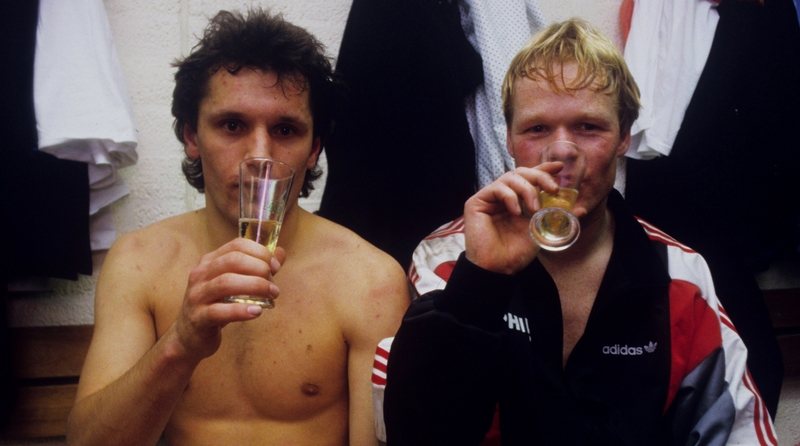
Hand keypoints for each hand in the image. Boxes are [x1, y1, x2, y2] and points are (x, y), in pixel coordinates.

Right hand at [174, 238, 283, 359]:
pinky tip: (257, 312)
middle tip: (274, 284)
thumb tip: (280, 253)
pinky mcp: (198, 318)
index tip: (275, 266)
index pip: (237, 246)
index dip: (260, 252)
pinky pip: (219, 311)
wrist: (189, 336)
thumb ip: (256, 268)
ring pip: (226, 283)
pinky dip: (241, 310)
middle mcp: (200, 274)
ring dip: (255, 286)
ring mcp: (197, 296)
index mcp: (210, 261)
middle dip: (259, 268)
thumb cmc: (216, 305)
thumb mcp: (234, 283)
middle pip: (233, 261)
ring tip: (272, 295)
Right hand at [464, 163, 561, 274]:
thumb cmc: (516, 252)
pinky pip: (496, 188)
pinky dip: (510, 197)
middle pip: (521, 173)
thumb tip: (581, 209)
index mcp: (517, 200)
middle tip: (553, 189)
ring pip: (510, 177)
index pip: (530, 178)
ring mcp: (489, 198)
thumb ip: (557, 217)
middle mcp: (502, 197)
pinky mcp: (476, 202)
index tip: (560, 167)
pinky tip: (516, 212)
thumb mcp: (542, 230)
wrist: (499, 268)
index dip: (544, 169)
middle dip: (540, 177)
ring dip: (527, 189)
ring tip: (534, 208)